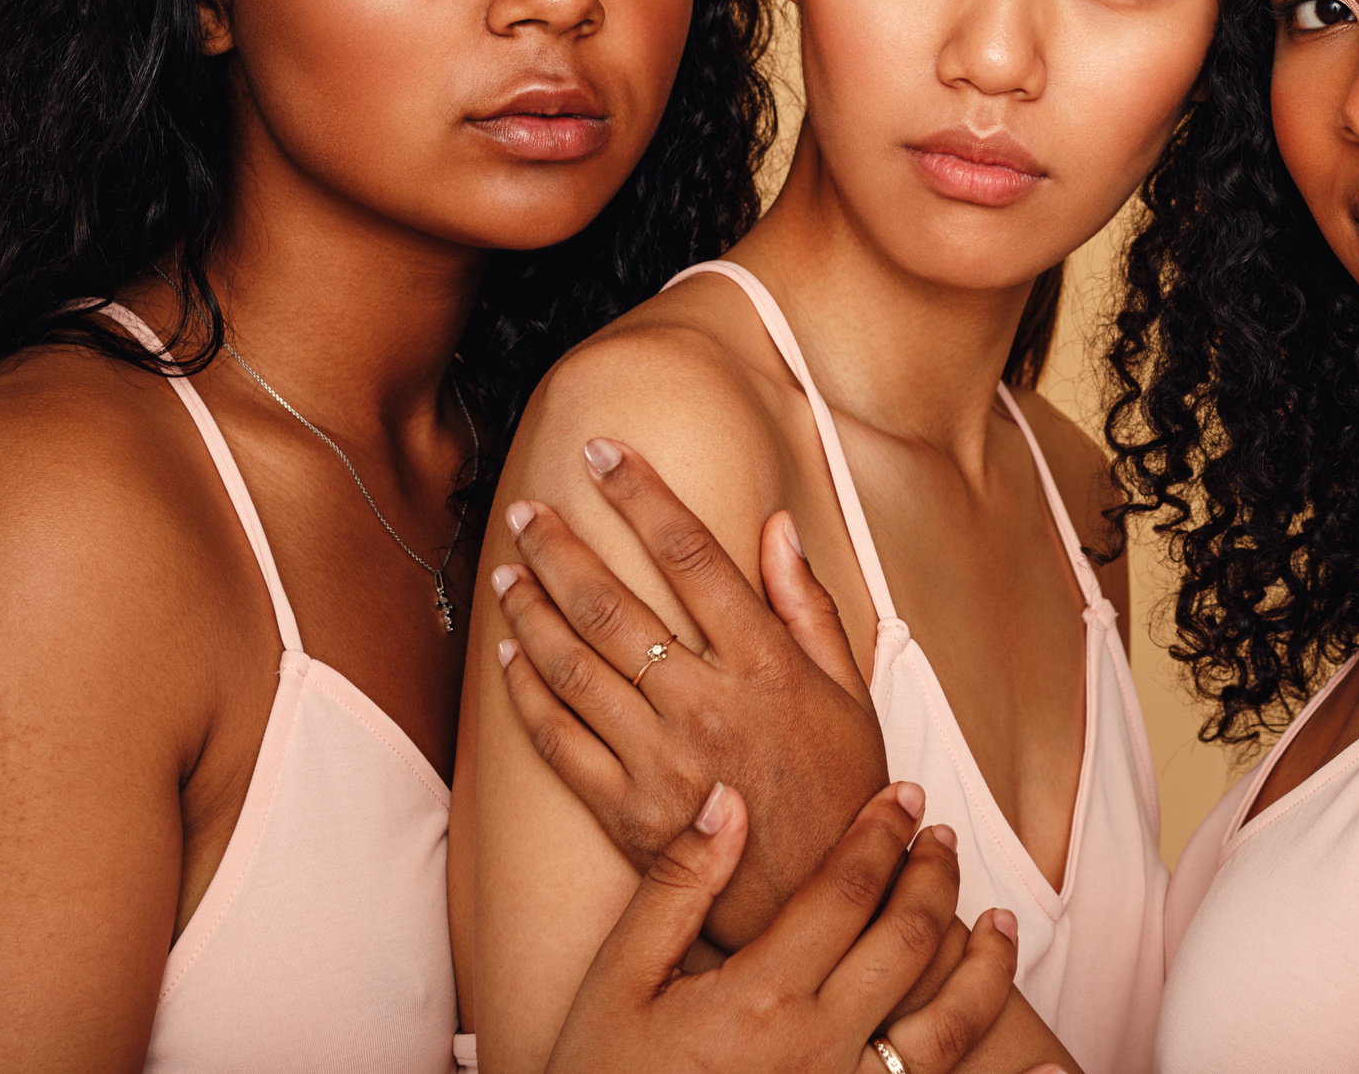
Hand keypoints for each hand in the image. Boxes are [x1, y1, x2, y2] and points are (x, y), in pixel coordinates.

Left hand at [494, 437, 887, 950]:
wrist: (819, 905)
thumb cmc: (843, 792)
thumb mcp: (851, 693)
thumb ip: (808, 607)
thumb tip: (776, 526)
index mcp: (767, 666)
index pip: (694, 556)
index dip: (642, 496)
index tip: (603, 454)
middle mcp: (708, 704)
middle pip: (614, 605)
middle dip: (562, 548)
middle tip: (528, 510)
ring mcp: (662, 761)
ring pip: (575, 667)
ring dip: (532, 611)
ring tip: (507, 571)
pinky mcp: (629, 814)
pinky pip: (559, 743)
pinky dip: (528, 693)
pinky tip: (511, 654)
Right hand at [548, 781, 1019, 1073]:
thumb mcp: (616, 982)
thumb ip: (677, 888)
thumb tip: (729, 798)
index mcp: (758, 996)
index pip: (846, 891)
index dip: (881, 835)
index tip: (903, 795)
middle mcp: (815, 1048)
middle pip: (907, 943)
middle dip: (933, 878)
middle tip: (941, 835)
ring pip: (947, 1028)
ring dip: (986, 968)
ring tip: (1001, 923)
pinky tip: (1048, 1065)